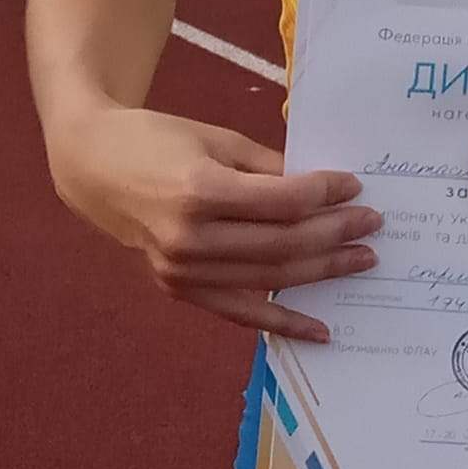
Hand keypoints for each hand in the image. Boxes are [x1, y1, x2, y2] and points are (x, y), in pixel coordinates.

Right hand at [48, 106, 382, 341]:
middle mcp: (189, 237)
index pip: (282, 202)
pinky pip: (240, 312)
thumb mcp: (216, 140)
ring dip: (322, 272)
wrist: (93, 167)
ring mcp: (181, 270)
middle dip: (335, 234)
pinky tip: (322, 328)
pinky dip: (283, 322)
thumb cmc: (157, 140)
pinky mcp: (178, 289)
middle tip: (373, 224)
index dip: (325, 194)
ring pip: (269, 278)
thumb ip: (269, 167)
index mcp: (199, 189)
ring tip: (362, 260)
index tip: (355, 186)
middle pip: (282, 244)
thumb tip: (323, 188)